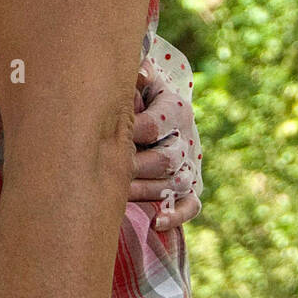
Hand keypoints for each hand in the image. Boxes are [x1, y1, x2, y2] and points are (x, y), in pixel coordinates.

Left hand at [128, 57, 201, 228]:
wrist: (163, 105)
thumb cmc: (142, 92)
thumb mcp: (143, 79)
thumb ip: (139, 76)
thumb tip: (141, 74)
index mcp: (176, 108)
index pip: (155, 125)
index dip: (129, 134)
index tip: (106, 139)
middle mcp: (186, 137)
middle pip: (166, 158)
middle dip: (137, 166)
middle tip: (111, 171)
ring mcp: (190, 163)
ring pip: (176, 183)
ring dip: (148, 191)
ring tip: (122, 195)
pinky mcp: (192, 186)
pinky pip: (191, 205)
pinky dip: (177, 215)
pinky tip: (157, 223)